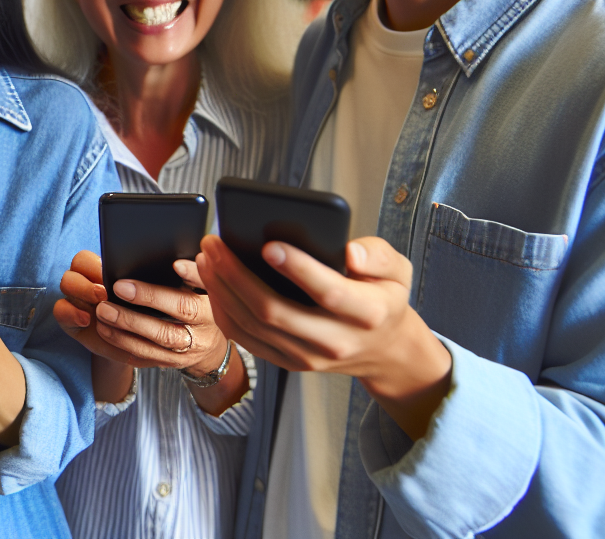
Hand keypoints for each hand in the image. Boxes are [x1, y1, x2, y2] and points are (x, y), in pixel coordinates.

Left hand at [53, 250, 227, 374]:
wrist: (210, 348)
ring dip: (129, 325)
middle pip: (181, 312)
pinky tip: (106, 330)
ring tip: (104, 312)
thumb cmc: (200, 307)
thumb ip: (192, 275)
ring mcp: (189, 350)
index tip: (175, 265)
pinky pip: (147, 356)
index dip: (193, 275)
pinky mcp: (173, 363)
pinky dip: (124, 343)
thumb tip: (174, 257)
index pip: (207, 286)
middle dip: (148, 299)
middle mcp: (205, 328)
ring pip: (159, 340)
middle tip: (118, 287)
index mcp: (214, 304)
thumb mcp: (204, 289)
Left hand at [196, 234, 450, 438]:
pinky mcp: (286, 362)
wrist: (382, 348)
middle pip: (275, 312)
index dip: (299, 269)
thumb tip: (350, 253)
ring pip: (253, 326)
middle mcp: (335, 341)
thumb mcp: (398, 271)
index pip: (329, 292)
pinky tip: (212, 281)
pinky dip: (223, 309)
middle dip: (237, 275)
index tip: (269, 245)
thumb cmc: (383, 297)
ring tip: (206, 256)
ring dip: (222, 290)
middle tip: (214, 243)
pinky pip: (245, 338)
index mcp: (367, 314)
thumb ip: (378, 256)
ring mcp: (307, 356)